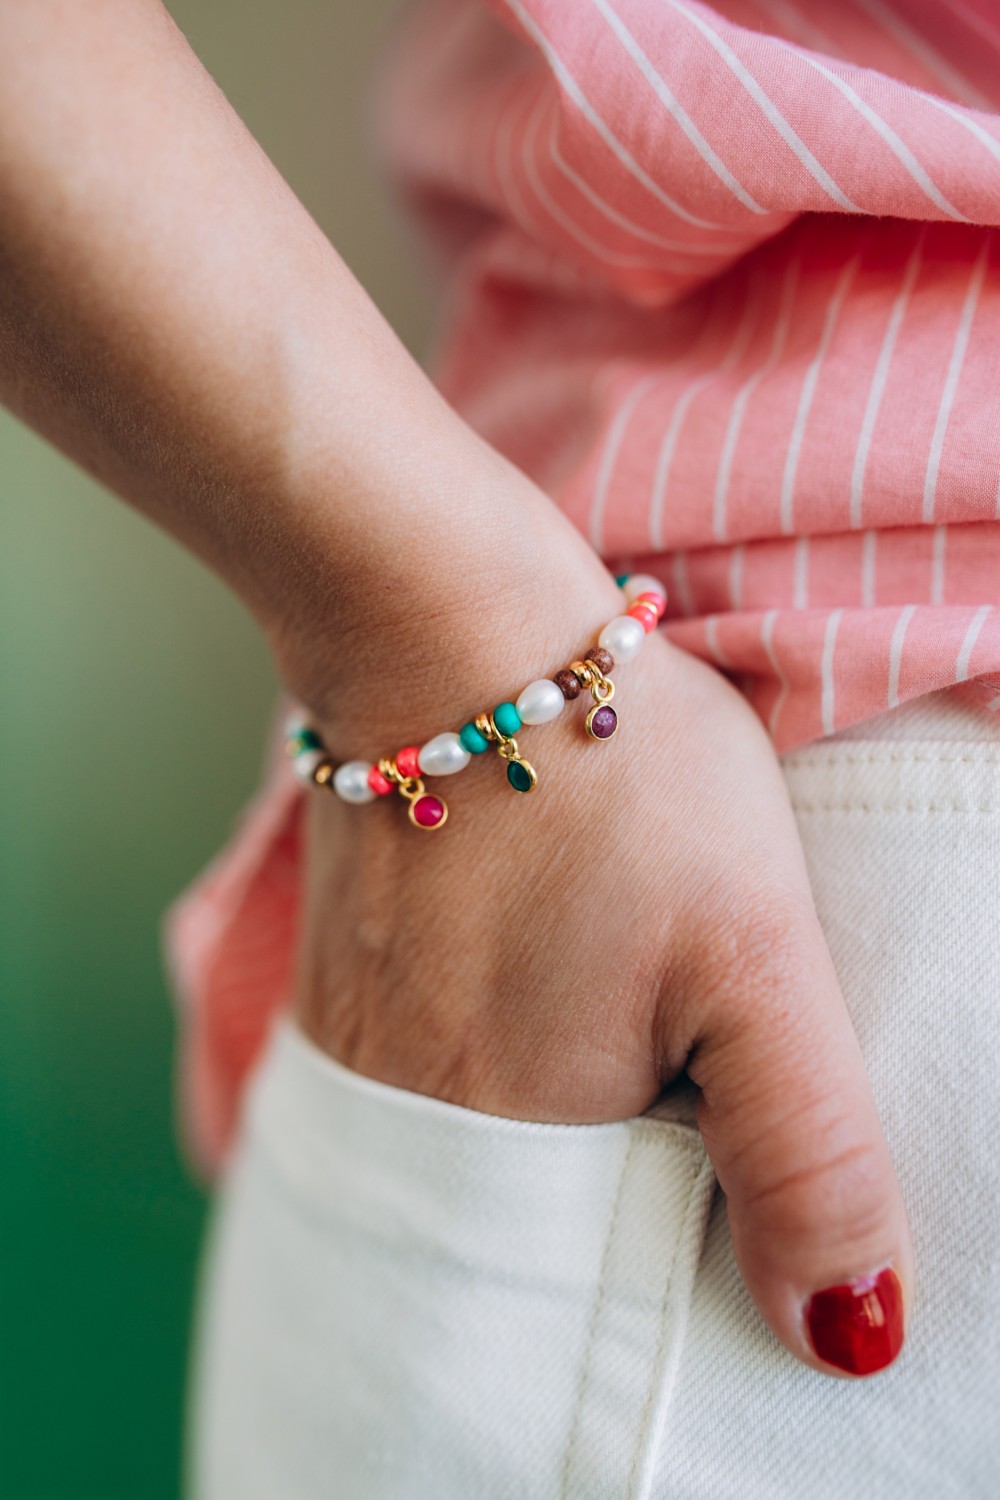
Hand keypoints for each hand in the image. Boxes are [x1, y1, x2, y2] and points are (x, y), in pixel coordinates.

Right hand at [288, 514, 912, 1380]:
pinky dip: (497, 1047)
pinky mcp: (340, 986)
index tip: (727, 1105)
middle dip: (628, 1150)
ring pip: (489, 1135)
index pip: (626, 1269)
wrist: (442, 626)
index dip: (703, 1208)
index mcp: (511, 1143)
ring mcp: (354, 1050)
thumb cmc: (612, 775)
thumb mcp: (758, 954)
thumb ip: (805, 1149)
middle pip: (546, 1207)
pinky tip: (530, 967)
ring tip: (603, 986)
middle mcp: (404, 1123)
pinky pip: (433, 1071)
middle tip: (667, 1021)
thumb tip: (847, 1334)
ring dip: (563, 1094)